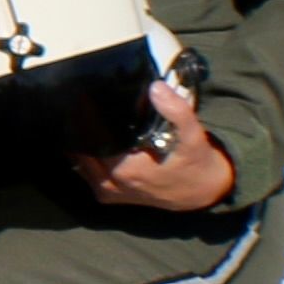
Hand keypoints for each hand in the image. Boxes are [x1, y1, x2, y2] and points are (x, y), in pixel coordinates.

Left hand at [73, 81, 235, 211]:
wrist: (203, 191)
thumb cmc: (195, 161)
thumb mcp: (193, 135)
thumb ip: (176, 111)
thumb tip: (155, 88)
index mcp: (127, 170)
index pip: (92, 141)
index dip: (85, 119)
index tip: (82, 97)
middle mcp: (112, 184)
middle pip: (81, 151)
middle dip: (80, 128)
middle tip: (81, 101)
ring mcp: (108, 192)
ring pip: (80, 163)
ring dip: (81, 142)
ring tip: (83, 116)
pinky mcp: (110, 195)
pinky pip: (86, 173)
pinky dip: (84, 156)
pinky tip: (91, 136)